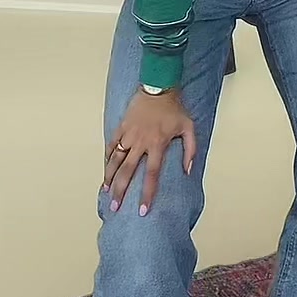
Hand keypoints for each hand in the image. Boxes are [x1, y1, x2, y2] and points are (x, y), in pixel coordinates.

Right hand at [103, 89, 195, 215]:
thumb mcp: (189, 127)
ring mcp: (130, 134)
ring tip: (105, 191)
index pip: (152, 175)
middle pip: (128, 172)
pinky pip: (112, 144)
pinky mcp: (122, 126)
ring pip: (116, 160)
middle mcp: (141, 142)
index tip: (142, 210)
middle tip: (114, 207)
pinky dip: (108, 156)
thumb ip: (190, 151)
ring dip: (110, 176)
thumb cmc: (175, 108)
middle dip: (120, 191)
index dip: (147, 193)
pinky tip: (106, 167)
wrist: (159, 86)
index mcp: (158, 144)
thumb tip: (187, 171)